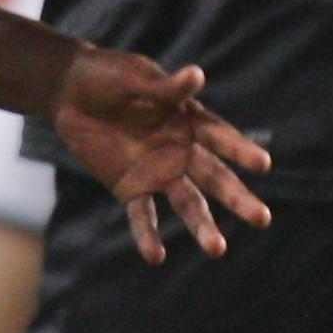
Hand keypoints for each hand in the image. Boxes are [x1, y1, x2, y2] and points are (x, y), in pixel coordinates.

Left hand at [48, 44, 273, 264]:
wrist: (69, 92)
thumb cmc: (108, 76)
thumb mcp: (134, 77)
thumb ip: (165, 88)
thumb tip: (197, 75)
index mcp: (189, 119)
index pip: (221, 137)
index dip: (240, 150)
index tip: (263, 164)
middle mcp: (182, 150)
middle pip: (215, 177)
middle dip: (237, 198)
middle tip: (262, 218)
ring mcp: (158, 173)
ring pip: (188, 203)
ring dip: (203, 225)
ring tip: (218, 249)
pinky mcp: (131, 189)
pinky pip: (142, 216)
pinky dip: (148, 236)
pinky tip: (156, 257)